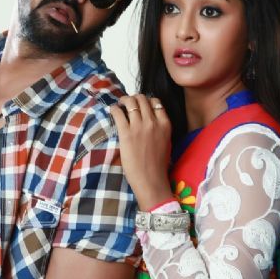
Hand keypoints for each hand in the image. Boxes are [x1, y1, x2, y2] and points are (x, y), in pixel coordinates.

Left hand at [109, 95, 174, 209]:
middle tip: (128, 103)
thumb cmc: (158, 165)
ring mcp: (139, 126)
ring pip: (131, 102)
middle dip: (134, 98)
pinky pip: (118, 113)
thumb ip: (160, 129)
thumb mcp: (166, 142)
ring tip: (120, 104)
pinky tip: (113, 110)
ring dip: (124, 100)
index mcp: (165, 124)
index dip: (147, 101)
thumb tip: (151, 121)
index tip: (141, 105)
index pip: (156, 102)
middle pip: (142, 99)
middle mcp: (153, 122)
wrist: (151, 180)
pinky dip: (114, 108)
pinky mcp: (126, 133)